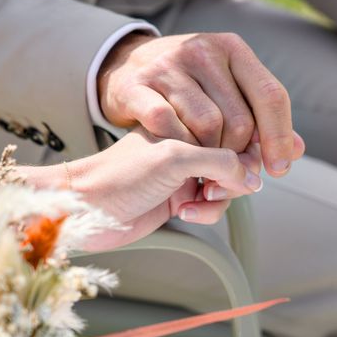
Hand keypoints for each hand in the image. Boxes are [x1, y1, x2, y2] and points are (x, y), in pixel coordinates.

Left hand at [67, 128, 266, 250]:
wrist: (84, 209)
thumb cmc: (119, 176)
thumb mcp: (174, 158)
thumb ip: (219, 160)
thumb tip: (253, 177)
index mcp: (184, 122)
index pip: (233, 129)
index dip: (245, 150)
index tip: (245, 168)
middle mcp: (188, 146)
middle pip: (236, 159)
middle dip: (234, 178)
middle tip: (215, 187)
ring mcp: (185, 173)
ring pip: (227, 185)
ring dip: (220, 198)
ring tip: (201, 200)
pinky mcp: (180, 199)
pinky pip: (211, 205)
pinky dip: (206, 212)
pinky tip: (185, 213)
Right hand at [98, 32, 300, 175]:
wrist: (126, 67)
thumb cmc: (187, 87)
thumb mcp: (226, 89)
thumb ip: (261, 118)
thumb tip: (295, 150)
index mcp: (232, 48)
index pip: (271, 96)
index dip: (279, 138)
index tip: (278, 170)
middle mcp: (201, 50)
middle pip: (240, 119)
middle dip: (239, 152)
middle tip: (230, 167)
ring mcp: (167, 65)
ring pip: (207, 125)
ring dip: (208, 153)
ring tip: (203, 160)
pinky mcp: (137, 85)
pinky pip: (169, 125)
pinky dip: (178, 146)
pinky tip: (178, 151)